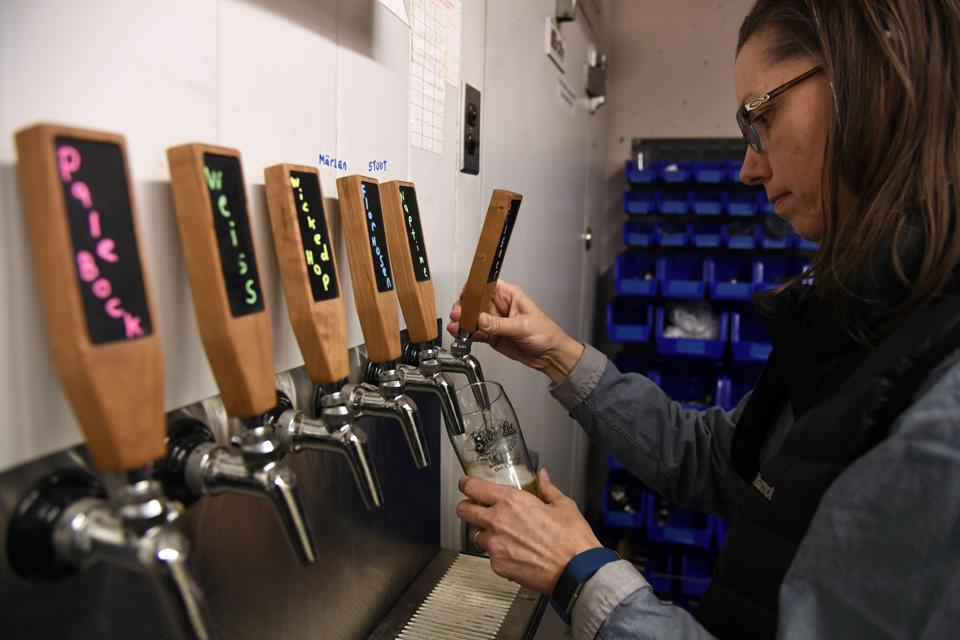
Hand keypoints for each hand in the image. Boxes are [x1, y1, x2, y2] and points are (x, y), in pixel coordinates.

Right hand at [447, 280, 583, 383]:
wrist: (549, 355)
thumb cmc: (546, 334)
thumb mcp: (523, 326)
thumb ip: (500, 324)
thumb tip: (481, 319)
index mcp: (509, 296)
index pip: (486, 284)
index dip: (474, 288)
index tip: (465, 295)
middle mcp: (499, 306)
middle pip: (475, 301)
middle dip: (464, 307)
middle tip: (458, 315)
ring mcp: (494, 321)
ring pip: (472, 317)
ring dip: (462, 322)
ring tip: (456, 327)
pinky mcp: (492, 335)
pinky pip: (475, 332)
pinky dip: (466, 334)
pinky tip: (461, 335)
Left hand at [456, 468, 601, 593]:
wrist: (576, 571)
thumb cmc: (571, 540)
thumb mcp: (563, 505)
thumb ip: (547, 488)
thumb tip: (543, 478)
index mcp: (511, 502)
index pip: (474, 488)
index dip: (466, 484)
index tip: (466, 483)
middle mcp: (498, 522)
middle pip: (464, 510)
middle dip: (467, 507)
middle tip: (475, 507)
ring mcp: (495, 546)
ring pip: (474, 534)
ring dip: (482, 531)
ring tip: (498, 532)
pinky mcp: (498, 566)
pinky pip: (489, 555)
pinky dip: (496, 552)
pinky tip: (512, 550)